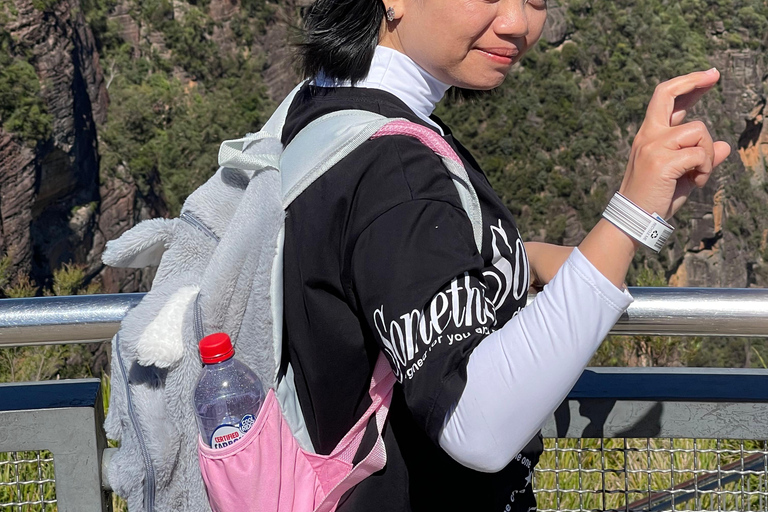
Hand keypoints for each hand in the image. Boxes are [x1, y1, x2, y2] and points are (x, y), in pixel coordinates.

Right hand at [619, 69, 730, 219]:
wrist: (634, 219)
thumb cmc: (656, 197)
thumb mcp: (683, 174)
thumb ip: (701, 157)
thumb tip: (725, 146)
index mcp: (649, 135)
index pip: (665, 99)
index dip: (688, 84)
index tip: (708, 76)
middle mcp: (648, 135)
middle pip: (668, 94)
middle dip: (694, 81)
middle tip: (714, 74)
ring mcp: (653, 146)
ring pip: (698, 131)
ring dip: (707, 153)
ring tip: (697, 174)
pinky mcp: (662, 161)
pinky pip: (700, 154)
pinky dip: (705, 169)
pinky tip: (695, 182)